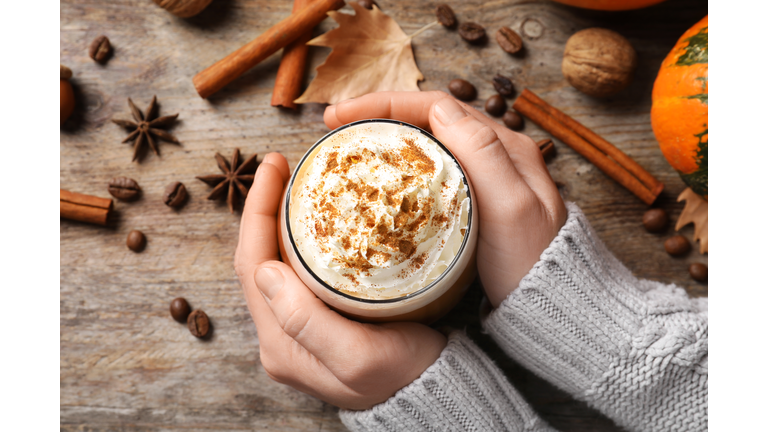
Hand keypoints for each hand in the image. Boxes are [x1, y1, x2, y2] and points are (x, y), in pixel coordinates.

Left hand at [234, 152, 446, 409]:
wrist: (433, 396)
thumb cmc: (404, 376)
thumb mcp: (359, 356)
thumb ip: (306, 321)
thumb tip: (264, 270)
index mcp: (281, 342)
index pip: (252, 263)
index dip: (257, 210)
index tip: (274, 165)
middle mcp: (280, 336)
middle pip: (258, 258)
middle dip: (264, 207)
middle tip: (283, 164)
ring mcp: (297, 330)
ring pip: (276, 262)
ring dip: (280, 220)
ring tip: (296, 181)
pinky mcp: (318, 322)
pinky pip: (297, 270)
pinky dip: (301, 237)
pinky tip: (318, 216)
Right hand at [324, 91, 566, 306]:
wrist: (553, 308)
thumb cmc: (533, 265)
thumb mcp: (513, 208)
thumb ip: (483, 155)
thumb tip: (440, 108)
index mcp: (503, 146)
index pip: (434, 106)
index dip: (383, 103)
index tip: (339, 116)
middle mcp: (493, 156)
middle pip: (426, 119)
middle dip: (377, 115)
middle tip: (334, 126)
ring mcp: (481, 181)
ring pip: (425, 145)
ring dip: (385, 138)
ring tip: (346, 147)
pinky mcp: (471, 207)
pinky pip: (428, 175)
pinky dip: (397, 169)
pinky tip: (376, 182)